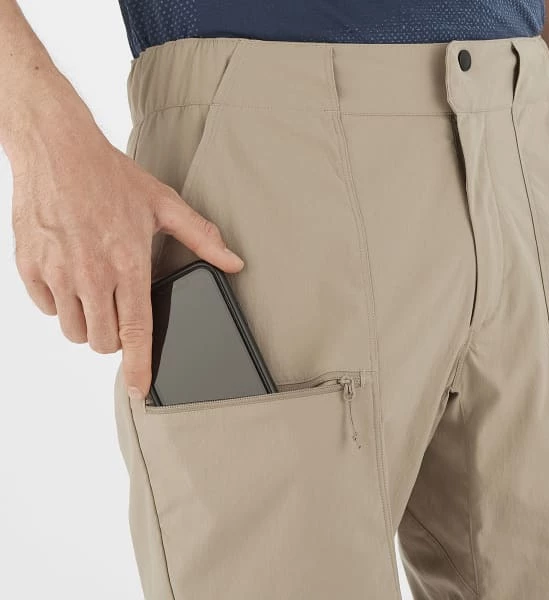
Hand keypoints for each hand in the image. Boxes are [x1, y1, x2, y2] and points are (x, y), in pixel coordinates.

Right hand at [10, 105, 243, 400]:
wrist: (57, 149)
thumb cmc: (112, 176)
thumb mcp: (165, 205)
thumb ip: (202, 238)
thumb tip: (234, 263)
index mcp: (128, 262)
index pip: (136, 330)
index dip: (140, 365)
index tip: (141, 388)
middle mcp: (91, 273)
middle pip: (103, 340)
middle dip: (116, 342)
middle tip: (122, 321)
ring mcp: (57, 271)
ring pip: (74, 331)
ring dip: (89, 327)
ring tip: (99, 302)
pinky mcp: (30, 266)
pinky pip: (46, 309)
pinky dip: (61, 307)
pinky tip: (73, 284)